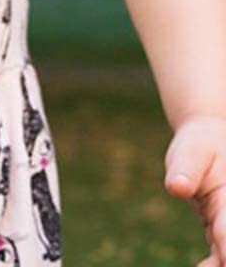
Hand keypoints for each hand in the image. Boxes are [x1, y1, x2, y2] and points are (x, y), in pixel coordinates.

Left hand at [164, 115, 225, 266]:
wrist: (209, 142)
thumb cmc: (199, 146)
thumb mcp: (191, 151)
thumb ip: (185, 169)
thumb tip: (176, 188)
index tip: (225, 259)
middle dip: (225, 257)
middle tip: (216, 265)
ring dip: (219, 263)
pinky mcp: (221, 231)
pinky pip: (220, 252)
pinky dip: (213, 263)